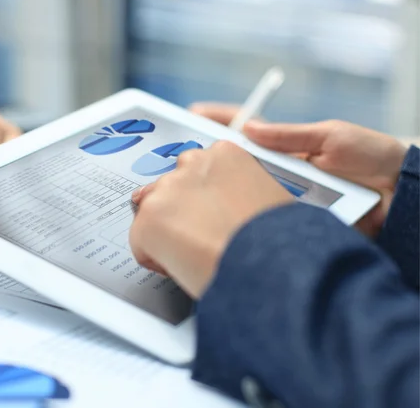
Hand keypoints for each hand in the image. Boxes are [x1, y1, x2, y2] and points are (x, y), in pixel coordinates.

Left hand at [129, 142, 293, 297]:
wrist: (269, 265)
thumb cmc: (279, 241)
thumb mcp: (269, 199)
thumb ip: (240, 192)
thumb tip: (228, 208)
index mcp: (226, 154)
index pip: (196, 169)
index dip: (201, 198)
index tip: (207, 213)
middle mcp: (193, 163)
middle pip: (170, 187)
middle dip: (179, 211)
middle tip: (199, 237)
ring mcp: (167, 189)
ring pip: (153, 212)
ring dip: (168, 233)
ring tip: (195, 254)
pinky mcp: (149, 218)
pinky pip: (140, 243)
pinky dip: (156, 259)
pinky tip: (182, 266)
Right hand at [190, 102, 407, 236]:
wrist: (399, 198)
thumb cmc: (370, 157)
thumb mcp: (331, 137)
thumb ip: (290, 136)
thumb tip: (249, 130)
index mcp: (285, 147)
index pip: (244, 131)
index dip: (218, 123)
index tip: (191, 115)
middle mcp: (277, 172)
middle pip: (233, 165)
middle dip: (204, 161)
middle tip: (177, 159)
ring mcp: (280, 196)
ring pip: (242, 194)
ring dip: (218, 192)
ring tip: (189, 189)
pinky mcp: (287, 220)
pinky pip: (261, 218)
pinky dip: (243, 218)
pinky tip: (224, 218)